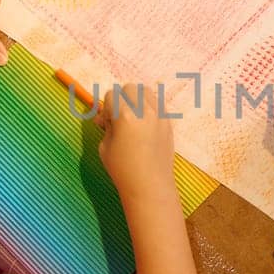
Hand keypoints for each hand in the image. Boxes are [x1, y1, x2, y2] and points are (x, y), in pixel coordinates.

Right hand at [98, 83, 176, 198]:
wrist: (150, 185)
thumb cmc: (122, 169)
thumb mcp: (104, 146)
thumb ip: (106, 126)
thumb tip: (105, 117)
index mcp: (125, 116)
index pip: (112, 95)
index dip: (106, 108)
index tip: (106, 123)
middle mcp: (144, 110)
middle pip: (130, 88)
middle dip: (122, 99)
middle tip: (119, 118)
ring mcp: (160, 115)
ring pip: (147, 91)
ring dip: (137, 99)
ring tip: (134, 118)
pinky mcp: (169, 122)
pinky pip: (159, 103)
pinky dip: (150, 107)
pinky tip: (146, 124)